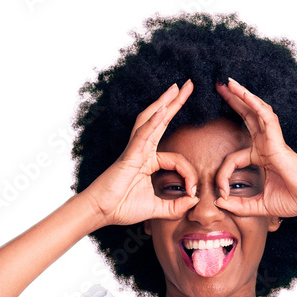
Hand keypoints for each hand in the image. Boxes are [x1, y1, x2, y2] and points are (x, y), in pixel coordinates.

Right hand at [82, 82, 198, 225]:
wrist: (101, 211)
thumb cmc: (122, 207)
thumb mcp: (157, 209)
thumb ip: (176, 206)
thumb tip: (195, 201)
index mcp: (148, 162)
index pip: (177, 160)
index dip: (189, 174)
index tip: (192, 191)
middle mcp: (142, 151)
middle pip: (161, 122)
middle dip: (175, 104)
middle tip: (188, 85)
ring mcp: (135, 151)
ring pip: (151, 120)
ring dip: (164, 102)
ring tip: (176, 87)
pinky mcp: (129, 155)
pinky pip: (143, 135)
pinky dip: (153, 122)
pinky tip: (163, 109)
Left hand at [214, 78, 296, 218]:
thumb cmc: (293, 200)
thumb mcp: (259, 206)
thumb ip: (240, 206)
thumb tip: (219, 202)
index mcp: (261, 159)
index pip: (233, 159)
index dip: (222, 176)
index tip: (221, 194)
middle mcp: (266, 146)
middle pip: (246, 119)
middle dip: (233, 103)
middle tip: (220, 88)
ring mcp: (272, 141)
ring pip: (255, 112)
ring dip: (242, 96)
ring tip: (228, 82)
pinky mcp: (278, 141)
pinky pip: (265, 117)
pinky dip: (254, 104)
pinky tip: (244, 93)